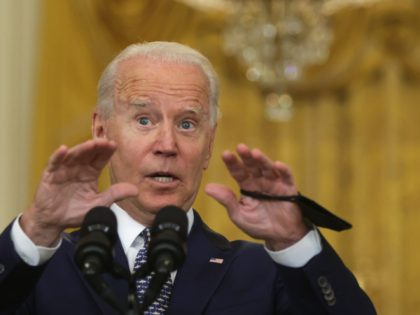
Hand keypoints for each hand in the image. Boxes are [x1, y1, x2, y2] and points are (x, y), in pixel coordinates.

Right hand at [21, 139, 137, 245]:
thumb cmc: (75, 211)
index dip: (106, 151)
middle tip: (106, 141)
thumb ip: (115, 195)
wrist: (55, 222)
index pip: (100, 159)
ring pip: (73, 155)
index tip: (115, 145)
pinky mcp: (50, 175)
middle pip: (88, 154)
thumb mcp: (99, 204)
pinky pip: (54, 163)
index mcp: (90, 173)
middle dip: (97, 146)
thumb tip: (136, 190)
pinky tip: (64, 149)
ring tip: (91, 143)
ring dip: (82, 148)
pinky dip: (58, 155)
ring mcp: (64, 170)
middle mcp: (78, 168)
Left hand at [205, 144, 308, 250]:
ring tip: (255, 153)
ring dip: (262, 160)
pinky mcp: (288, 188)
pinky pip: (287, 177)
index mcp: (247, 186)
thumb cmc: (259, 225)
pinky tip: (277, 165)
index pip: (238, 172)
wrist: (281, 237)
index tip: (226, 154)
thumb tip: (207, 187)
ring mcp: (274, 183)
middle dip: (247, 157)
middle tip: (241, 147)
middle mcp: (260, 181)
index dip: (232, 163)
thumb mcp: (239, 215)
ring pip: (268, 168)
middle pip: (252, 166)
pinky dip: (283, 170)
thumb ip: (226, 201)